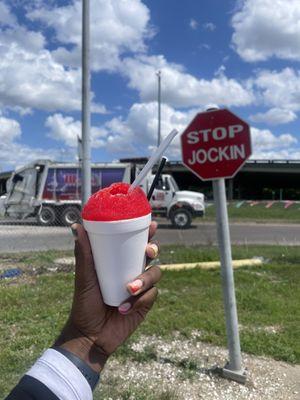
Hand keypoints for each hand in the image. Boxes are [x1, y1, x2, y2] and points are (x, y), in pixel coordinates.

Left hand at [54, 221, 160, 372]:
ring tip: (129, 289)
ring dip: (145, 279)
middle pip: (151, 255)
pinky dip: (140, 300)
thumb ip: (83, 253)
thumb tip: (76, 226)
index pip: (136, 244)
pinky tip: (124, 308)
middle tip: (148, 252)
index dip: (147, 234)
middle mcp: (132, 272)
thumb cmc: (84, 303)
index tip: (152, 226)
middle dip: (153, 250)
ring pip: (155, 274)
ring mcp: (140, 288)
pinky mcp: (145, 304)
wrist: (89, 335)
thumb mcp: (84, 276)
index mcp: (119, 262)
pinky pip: (152, 295)